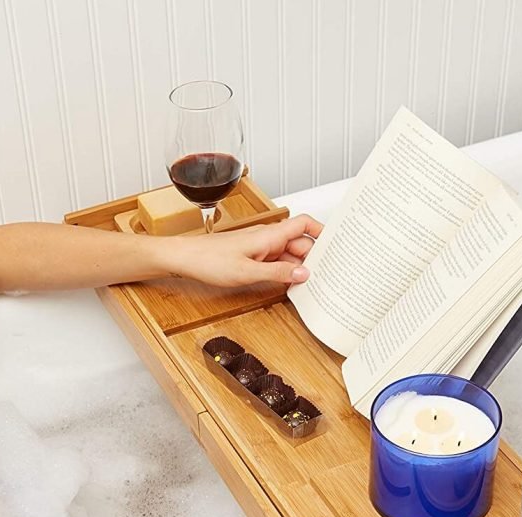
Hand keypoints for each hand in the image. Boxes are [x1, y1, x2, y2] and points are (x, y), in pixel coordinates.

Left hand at [174, 214, 323, 287]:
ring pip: (288, 255)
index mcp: (270, 235)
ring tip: (312, 284)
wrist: (184, 259)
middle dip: (314, 257)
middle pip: (300, 244)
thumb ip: (277, 274)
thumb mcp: (247, 272)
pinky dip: (284, 273)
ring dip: (299, 268)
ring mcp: (260, 248)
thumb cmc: (209, 260)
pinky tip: (288, 285)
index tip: (337, 246)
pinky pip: (275, 263)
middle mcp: (267, 239)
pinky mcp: (252, 258)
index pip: (304, 225)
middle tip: (327, 276)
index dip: (322, 232)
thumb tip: (304, 275)